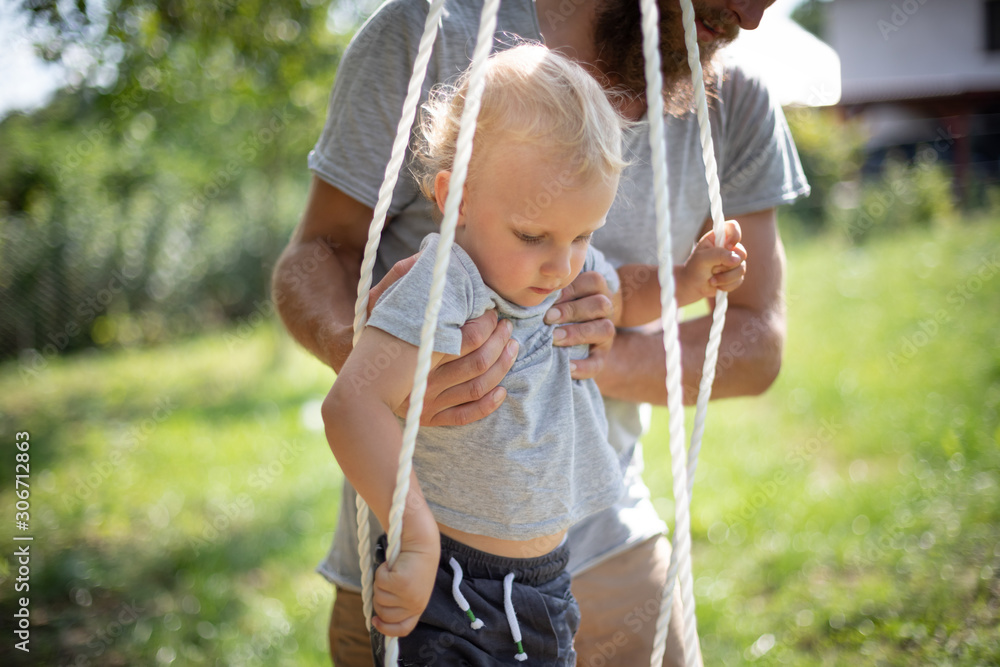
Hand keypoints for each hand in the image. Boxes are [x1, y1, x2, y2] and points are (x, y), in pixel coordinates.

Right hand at [369, 256, 517, 426]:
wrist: (354, 386)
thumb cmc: (372, 337)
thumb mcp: (379, 301)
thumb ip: (402, 276)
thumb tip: (427, 254)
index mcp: (420, 347)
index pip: (469, 336)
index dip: (488, 323)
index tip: (491, 311)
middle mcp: (427, 377)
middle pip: (478, 361)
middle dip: (500, 341)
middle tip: (506, 327)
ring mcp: (430, 400)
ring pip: (478, 385)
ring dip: (502, 366)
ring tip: (511, 348)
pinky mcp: (431, 417)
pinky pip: (467, 414)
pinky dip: (489, 404)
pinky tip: (501, 391)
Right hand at [371, 533, 439, 636]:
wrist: (421, 543)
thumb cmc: (414, 564)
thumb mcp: (410, 588)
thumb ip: (399, 603)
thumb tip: (378, 616)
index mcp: (418, 608)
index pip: (403, 629)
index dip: (386, 629)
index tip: (375, 621)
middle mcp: (415, 605)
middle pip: (383, 613)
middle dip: (378, 597)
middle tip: (387, 582)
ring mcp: (408, 595)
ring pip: (378, 596)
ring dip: (381, 581)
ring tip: (394, 570)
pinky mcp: (401, 583)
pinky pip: (379, 581)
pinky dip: (382, 571)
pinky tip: (392, 564)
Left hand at [544, 270, 615, 379]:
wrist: (580, 333)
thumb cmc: (562, 307)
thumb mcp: (561, 296)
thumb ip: (553, 294)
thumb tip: (530, 297)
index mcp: (596, 290)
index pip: (594, 281)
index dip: (572, 289)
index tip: (550, 297)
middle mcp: (605, 310)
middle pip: (600, 304)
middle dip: (572, 310)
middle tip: (548, 318)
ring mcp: (606, 334)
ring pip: (605, 329)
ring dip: (578, 333)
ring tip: (554, 338)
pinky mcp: (602, 356)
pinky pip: (598, 362)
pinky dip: (584, 366)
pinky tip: (567, 366)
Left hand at [680, 220, 746, 300]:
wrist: (692, 287)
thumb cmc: (694, 269)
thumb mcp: (702, 259)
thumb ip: (718, 255)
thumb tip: (737, 259)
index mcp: (717, 238)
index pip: (732, 227)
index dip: (735, 235)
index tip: (728, 247)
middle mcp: (727, 248)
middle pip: (742, 252)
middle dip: (727, 265)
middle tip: (712, 269)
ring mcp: (733, 261)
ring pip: (741, 269)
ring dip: (725, 277)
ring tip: (711, 280)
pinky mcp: (735, 275)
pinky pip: (739, 280)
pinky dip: (727, 285)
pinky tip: (716, 284)